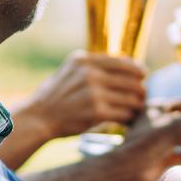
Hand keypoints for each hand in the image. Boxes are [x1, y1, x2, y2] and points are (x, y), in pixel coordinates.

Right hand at [14, 50, 146, 142]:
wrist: (38, 117)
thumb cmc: (58, 95)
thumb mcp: (72, 71)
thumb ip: (96, 66)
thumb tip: (130, 63)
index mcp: (85, 60)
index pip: (123, 62)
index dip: (137, 70)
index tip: (143, 76)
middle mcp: (90, 74)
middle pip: (132, 80)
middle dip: (140, 90)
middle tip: (141, 97)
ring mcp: (93, 92)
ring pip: (131, 97)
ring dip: (137, 105)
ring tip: (136, 109)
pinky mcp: (96, 111)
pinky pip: (124, 113)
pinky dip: (128, 117)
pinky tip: (127, 120)